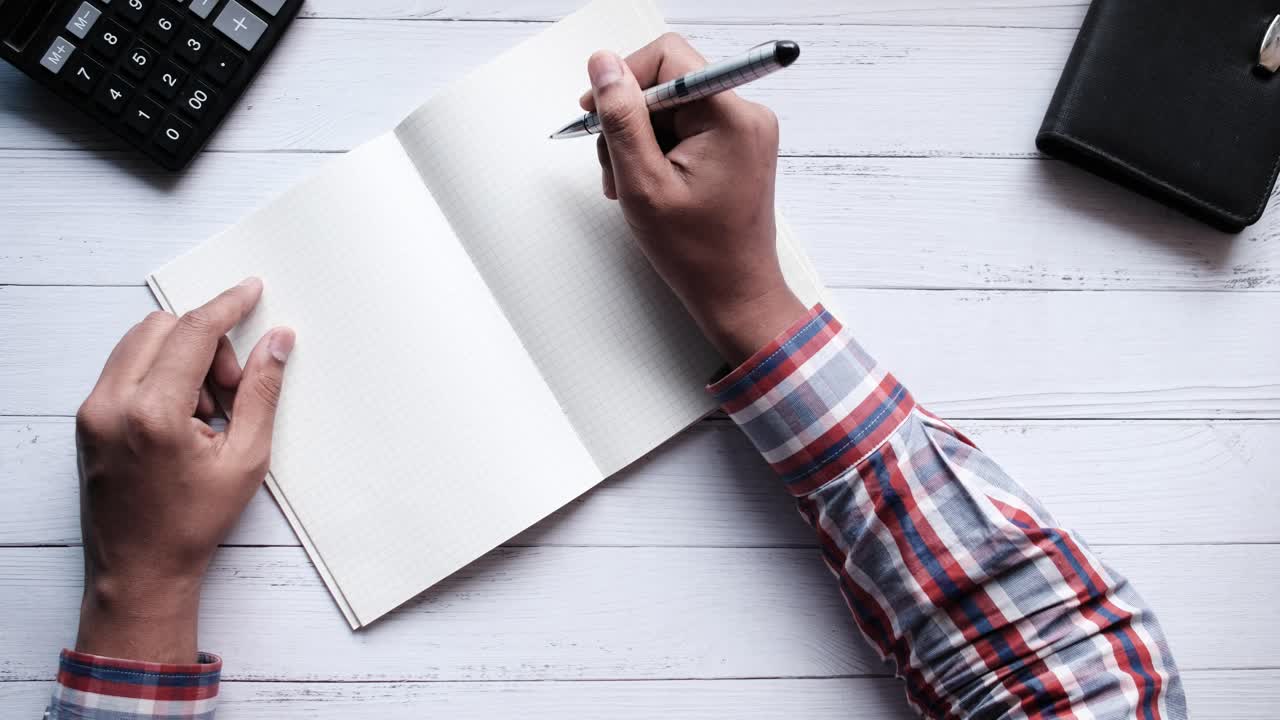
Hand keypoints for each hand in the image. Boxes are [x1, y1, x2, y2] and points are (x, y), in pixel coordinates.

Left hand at [74, 278, 293, 662]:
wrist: (140, 570)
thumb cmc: (191, 524)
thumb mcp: (245, 458)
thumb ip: (262, 392)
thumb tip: (277, 341)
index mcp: (152, 414)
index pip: (191, 332)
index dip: (227, 305)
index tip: (251, 290)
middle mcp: (111, 404)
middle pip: (162, 327)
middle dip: (206, 343)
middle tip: (233, 388)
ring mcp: (92, 411)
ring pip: (141, 343)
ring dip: (182, 358)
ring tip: (209, 411)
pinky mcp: (87, 419)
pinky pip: (127, 369)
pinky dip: (161, 375)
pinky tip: (186, 418)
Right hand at [584, 34, 806, 363]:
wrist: (735, 293)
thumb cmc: (698, 253)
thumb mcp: (643, 184)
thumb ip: (621, 119)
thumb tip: (603, 65)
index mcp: (730, 117)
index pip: (668, 57)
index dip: (624, 80)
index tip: (597, 112)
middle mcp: (744, 114)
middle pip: (666, 83)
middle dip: (629, 122)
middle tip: (615, 168)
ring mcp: (742, 131)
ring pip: (669, 109)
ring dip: (638, 142)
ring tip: (630, 186)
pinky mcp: (734, 146)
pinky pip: (684, 129)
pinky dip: (657, 152)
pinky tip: (647, 185)